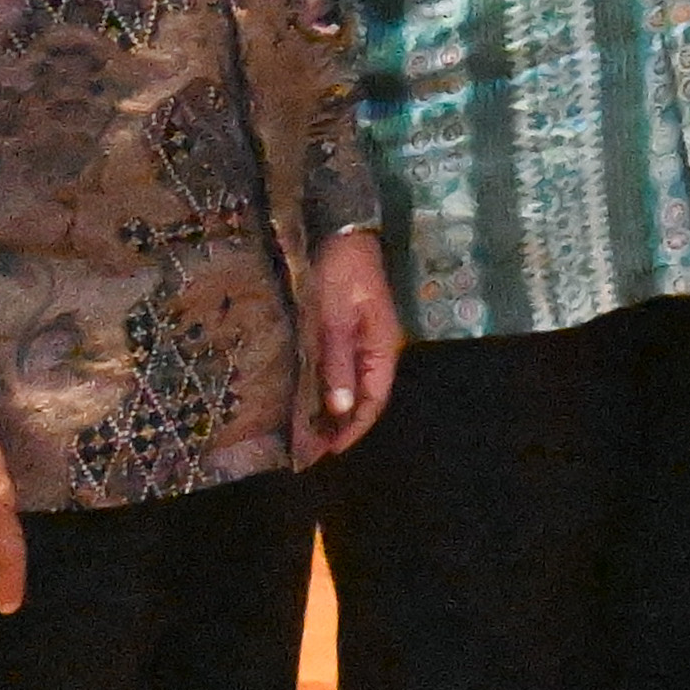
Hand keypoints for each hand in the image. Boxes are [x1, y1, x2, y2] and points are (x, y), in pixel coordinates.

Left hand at [304, 231, 402, 452]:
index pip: (373, 400)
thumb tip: (340, 408)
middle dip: (342, 425)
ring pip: (354, 385)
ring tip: (307, 430)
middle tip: (311, 448)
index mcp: (381, 348)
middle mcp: (378, 349)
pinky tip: (311, 397)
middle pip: (366, 397)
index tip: (328, 451)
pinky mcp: (351, 332)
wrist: (343, 238)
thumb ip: (337, 364)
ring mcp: (366, 340)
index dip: (353, 428)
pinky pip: (345, 369)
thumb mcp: (334, 321)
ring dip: (334, 409)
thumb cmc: (339, 278)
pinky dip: (329, 388)